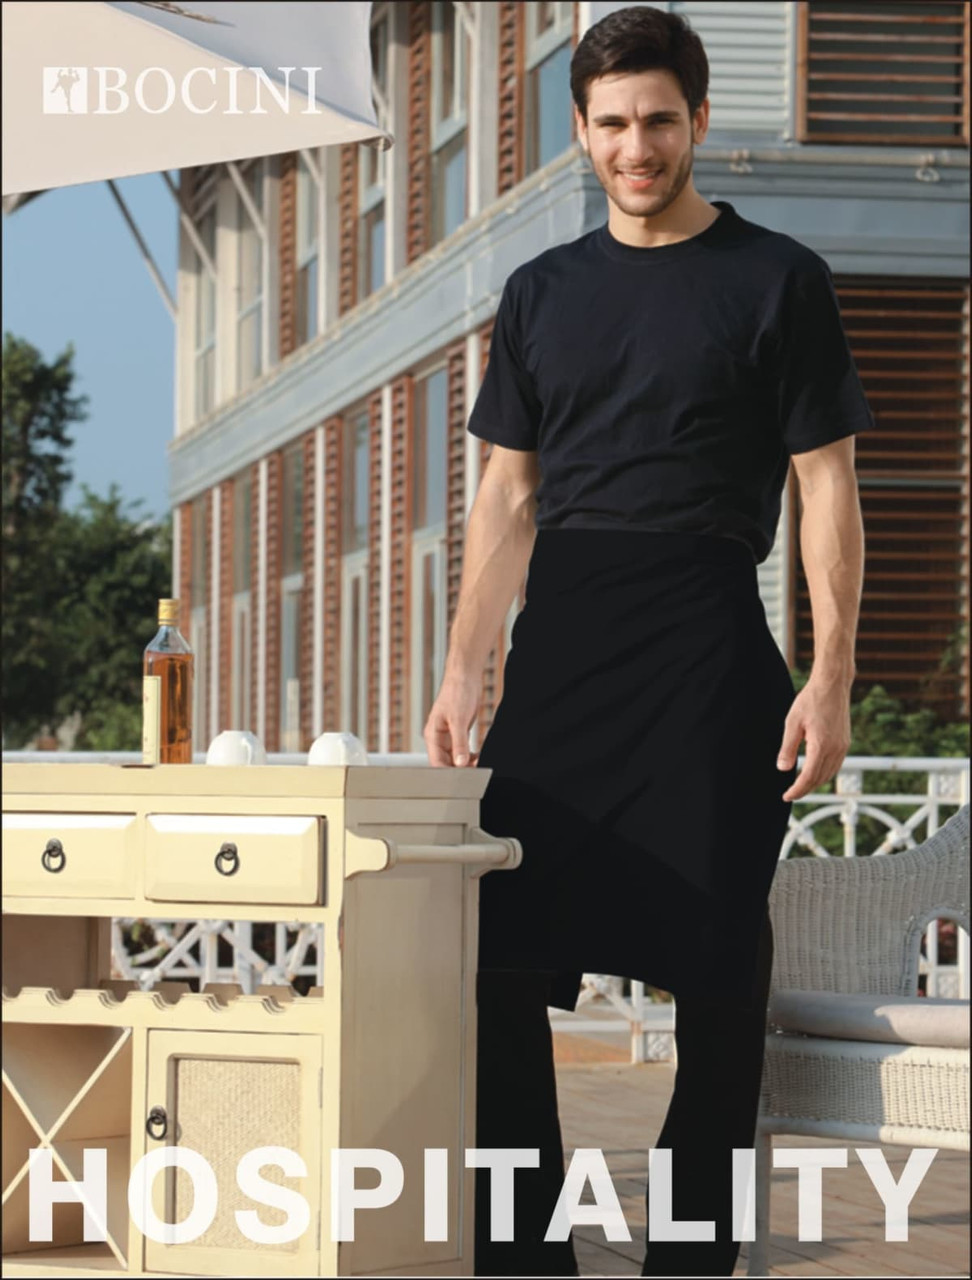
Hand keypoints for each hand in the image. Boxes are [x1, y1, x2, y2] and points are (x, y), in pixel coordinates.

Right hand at [423, 671, 480, 766]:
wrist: (465, 677)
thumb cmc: (457, 693)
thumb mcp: (458, 720)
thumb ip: (459, 743)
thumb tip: (460, 763)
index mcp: (432, 735)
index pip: (436, 762)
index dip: (447, 773)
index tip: (460, 779)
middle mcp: (439, 738)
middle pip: (445, 762)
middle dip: (458, 769)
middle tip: (474, 773)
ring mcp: (449, 736)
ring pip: (455, 758)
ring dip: (465, 764)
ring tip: (478, 765)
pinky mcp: (459, 732)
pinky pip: (462, 750)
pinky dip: (470, 755)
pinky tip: (478, 757)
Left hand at [776, 676, 851, 802]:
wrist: (832, 685)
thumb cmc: (811, 700)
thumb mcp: (792, 723)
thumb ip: (787, 748)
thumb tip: (782, 769)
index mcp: (821, 746)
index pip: (808, 777)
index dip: (797, 790)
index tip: (786, 796)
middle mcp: (836, 749)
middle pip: (820, 779)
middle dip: (805, 790)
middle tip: (791, 794)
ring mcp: (843, 747)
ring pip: (830, 774)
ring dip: (815, 783)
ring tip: (801, 786)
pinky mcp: (845, 742)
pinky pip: (836, 765)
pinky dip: (824, 773)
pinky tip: (815, 772)